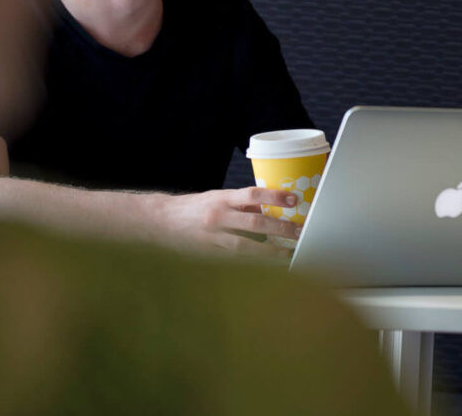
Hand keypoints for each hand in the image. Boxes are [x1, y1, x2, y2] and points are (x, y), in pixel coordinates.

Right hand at [155, 186, 303, 255]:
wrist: (161, 221)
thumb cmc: (196, 207)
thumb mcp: (219, 197)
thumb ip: (243, 203)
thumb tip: (271, 207)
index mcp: (222, 198)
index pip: (252, 194)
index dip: (274, 197)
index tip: (293, 200)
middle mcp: (218, 217)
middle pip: (254, 222)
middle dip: (280, 228)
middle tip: (299, 232)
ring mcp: (213, 238)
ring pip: (245, 247)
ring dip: (270, 251)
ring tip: (288, 254)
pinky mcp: (208, 254)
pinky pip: (234, 260)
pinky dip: (252, 263)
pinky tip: (267, 266)